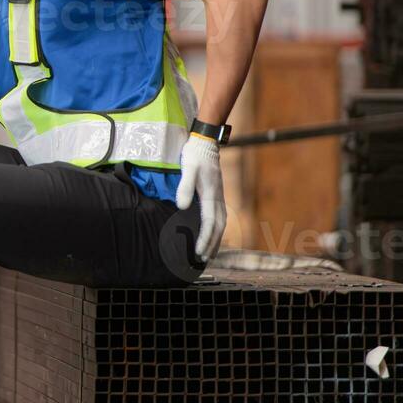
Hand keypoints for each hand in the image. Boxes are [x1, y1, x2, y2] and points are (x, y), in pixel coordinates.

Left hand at [175, 133, 226, 262]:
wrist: (205, 143)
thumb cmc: (195, 155)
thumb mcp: (188, 169)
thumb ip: (184, 187)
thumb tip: (181, 207)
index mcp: (212, 196)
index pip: (210, 223)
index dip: (205, 239)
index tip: (200, 252)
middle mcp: (218, 198)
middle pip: (218, 227)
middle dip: (212, 244)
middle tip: (204, 259)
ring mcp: (219, 196)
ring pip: (221, 223)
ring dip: (216, 239)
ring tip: (210, 253)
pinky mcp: (216, 194)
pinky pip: (219, 217)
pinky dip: (216, 229)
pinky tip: (211, 233)